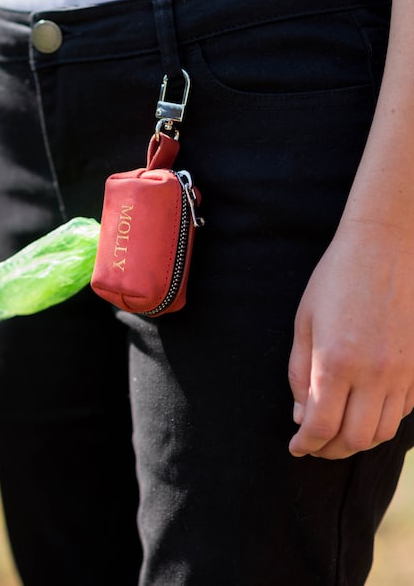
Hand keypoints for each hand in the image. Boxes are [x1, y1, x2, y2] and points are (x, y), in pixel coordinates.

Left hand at [288, 219, 413, 458]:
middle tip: (313, 447)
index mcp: (336, 362)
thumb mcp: (304, 324)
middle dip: (329, 450)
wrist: (384, 248)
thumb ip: (299, 374)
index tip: (296, 448)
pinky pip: (403, 412)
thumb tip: (301, 416)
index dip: (306, 445)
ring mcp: (403, 373)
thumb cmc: (334, 282)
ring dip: (357, 442)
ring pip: (383, 432)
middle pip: (355, 439)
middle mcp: (374, 374)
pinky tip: (363, 413)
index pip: (321, 425)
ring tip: (336, 436)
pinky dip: (382, 423)